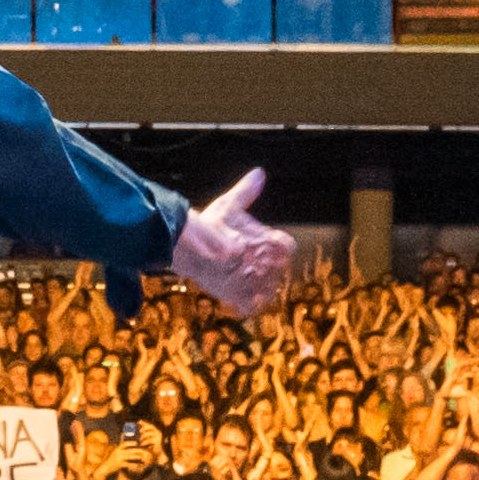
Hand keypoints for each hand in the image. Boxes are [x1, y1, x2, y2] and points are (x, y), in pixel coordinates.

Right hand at [168, 172, 292, 318]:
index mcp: (276, 244)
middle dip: (263, 267)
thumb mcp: (231, 204)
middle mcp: (272, 266)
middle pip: (277, 270)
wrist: (192, 247)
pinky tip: (236, 298)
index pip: (286, 248)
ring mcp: (258, 284)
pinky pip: (251, 307)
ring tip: (239, 280)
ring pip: (266, 290)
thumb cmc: (213, 225)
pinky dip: (245, 304)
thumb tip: (259, 173)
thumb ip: (248, 191)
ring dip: (256, 286)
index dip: (272, 247)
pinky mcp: (242, 298)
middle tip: (243, 262)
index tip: (258, 246)